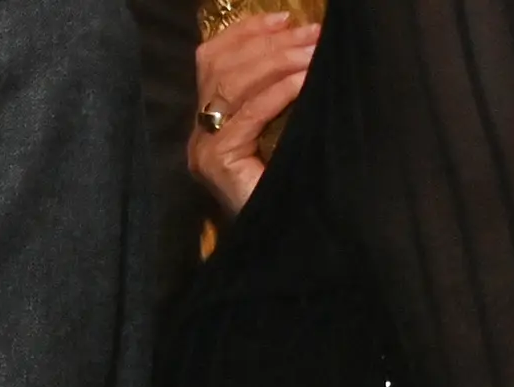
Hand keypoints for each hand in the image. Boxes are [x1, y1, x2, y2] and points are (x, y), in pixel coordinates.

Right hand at [192, 14, 321, 216]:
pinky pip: (248, 116)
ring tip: (315, 52)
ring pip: (231, 84)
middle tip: (314, 34)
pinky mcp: (217, 164)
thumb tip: (303, 42)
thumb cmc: (291, 185)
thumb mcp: (282, 125)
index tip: (285, 17)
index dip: (246, 32)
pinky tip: (305, 81)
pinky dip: (279, 92)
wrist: (287, 238)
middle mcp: (198, 132)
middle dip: (272, 44)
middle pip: (223, 66)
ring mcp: (204, 149)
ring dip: (279, 61)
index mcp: (208, 119)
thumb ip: (278, 90)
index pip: (211, 58)